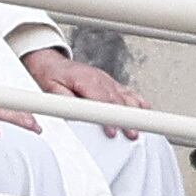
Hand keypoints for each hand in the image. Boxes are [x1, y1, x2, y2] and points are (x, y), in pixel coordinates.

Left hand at [21, 47, 149, 138]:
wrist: (51, 62)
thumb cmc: (50, 74)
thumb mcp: (50, 87)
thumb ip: (63, 100)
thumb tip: (74, 113)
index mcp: (85, 80)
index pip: (101, 101)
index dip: (107, 118)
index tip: (112, 131)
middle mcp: (99, 78)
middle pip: (117, 101)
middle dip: (125, 119)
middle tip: (132, 134)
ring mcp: (106, 79)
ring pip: (125, 96)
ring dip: (133, 112)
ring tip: (140, 126)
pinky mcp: (108, 82)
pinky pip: (126, 90)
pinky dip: (136, 99)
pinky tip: (144, 107)